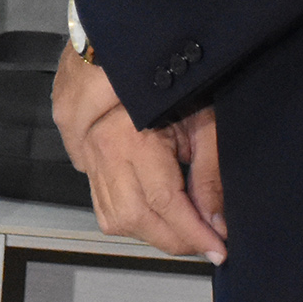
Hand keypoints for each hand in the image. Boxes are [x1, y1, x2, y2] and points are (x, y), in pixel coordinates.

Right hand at [51, 46, 225, 260]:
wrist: (125, 50)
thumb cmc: (172, 79)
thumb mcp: (201, 120)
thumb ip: (209, 173)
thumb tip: (216, 223)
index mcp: (130, 136)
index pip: (165, 202)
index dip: (194, 233)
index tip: (219, 251)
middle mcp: (100, 151)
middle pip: (135, 219)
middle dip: (174, 239)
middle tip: (207, 243)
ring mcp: (85, 157)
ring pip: (115, 219)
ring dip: (152, 233)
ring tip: (185, 229)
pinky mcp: (83, 161)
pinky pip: (102, 208)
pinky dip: (130, 221)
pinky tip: (157, 215)